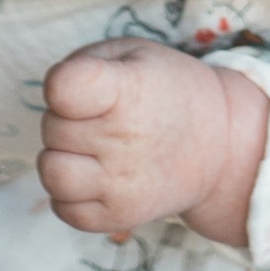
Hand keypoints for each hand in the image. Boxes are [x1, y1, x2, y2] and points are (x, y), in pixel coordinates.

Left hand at [38, 41, 266, 248]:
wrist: (218, 144)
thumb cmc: (166, 89)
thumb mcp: (134, 53)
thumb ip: (86, 63)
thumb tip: (52, 96)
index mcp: (129, 90)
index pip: (64, 88)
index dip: (62, 84)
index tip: (81, 84)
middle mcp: (125, 140)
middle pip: (52, 127)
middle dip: (66, 117)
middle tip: (99, 115)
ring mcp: (122, 185)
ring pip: (51, 172)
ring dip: (62, 156)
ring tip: (89, 148)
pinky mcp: (120, 217)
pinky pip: (64, 209)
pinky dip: (70, 193)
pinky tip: (93, 175)